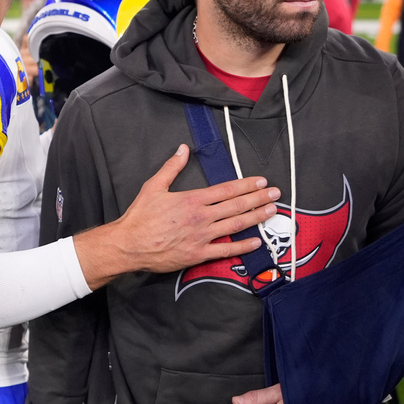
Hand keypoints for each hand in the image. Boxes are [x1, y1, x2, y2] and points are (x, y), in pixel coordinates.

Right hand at [75, 144, 279, 287]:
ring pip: (235, 226)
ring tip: (272, 212)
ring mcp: (201, 236)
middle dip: (258, 198)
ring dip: (256, 218)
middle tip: (275, 193)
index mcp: (192, 200)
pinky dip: (243, 247)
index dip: (246, 185)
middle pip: (236, 206)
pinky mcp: (198, 254)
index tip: (261, 181)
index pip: (226, 190)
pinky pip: (225, 250)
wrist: (129, 244)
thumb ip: (171, 167)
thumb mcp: (153, 186)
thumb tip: (182, 149)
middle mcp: (201, 217)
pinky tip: (257, 242)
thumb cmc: (140, 216)